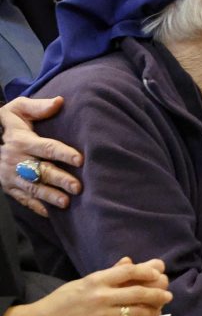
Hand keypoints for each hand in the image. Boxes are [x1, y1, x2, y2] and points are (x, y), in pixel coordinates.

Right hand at [0, 96, 82, 216]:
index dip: (64, 153)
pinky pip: (22, 199)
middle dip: (60, 180)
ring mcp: (10, 176)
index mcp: (21, 140)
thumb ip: (38, 107)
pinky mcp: (8, 187)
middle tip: (78, 187)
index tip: (80, 160)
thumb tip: (59, 101)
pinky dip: (35, 207)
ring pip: (32, 188)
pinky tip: (49, 213)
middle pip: (41, 171)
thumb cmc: (8, 121)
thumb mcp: (19, 109)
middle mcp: (15, 160)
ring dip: (50, 196)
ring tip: (66, 203)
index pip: (47, 147)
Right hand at [0, 257, 171, 315]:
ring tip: (161, 306)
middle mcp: (101, 296)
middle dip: (156, 291)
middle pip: (138, 291)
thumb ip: (109, 273)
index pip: (128, 271)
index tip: (159, 271)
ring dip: (153, 308)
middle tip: (167, 292)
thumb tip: (130, 262)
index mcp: (96, 280)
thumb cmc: (62, 301)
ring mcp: (102, 314)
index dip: (147, 271)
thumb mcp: (84, 282)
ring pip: (136, 310)